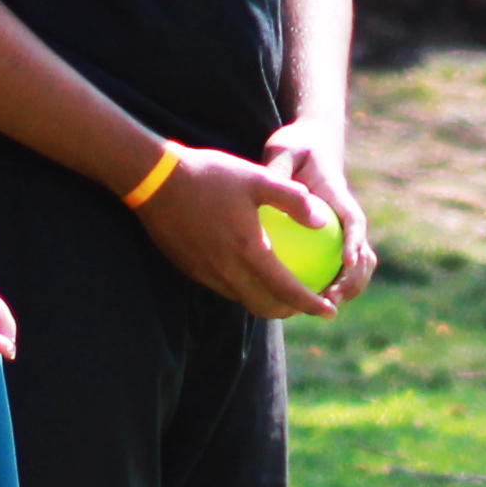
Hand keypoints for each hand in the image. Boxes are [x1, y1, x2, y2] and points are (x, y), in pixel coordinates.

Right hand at [135, 143, 342, 318]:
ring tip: (280, 290)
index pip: (286, 290)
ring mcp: (205, 272)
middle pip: (263, 306)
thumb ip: (292, 200)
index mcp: (247, 251)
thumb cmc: (210, 174)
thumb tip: (322, 221)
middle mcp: (226, 270)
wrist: (154, 180)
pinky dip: (242, 287)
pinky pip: (222, 286)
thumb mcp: (257, 178)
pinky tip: (248, 270)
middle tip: (307, 304)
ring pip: (241, 298)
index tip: (331, 309)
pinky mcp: (190, 268)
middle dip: (289, 312)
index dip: (311, 304)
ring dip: (264, 301)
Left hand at [267, 120, 376, 304]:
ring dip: (344, 289)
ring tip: (320, 309)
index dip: (355, 241)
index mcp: (338, 195)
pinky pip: (329, 267)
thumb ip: (280, 169)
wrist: (308, 144)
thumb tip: (274, 190)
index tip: (349, 261)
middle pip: (362, 252)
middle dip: (355, 279)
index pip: (354, 220)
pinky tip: (295, 303)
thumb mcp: (284, 149)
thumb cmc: (294, 146)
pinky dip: (321, 285)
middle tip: (333, 298)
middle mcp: (344, 217)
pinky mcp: (328, 240)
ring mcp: (339, 231)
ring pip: (352, 266)